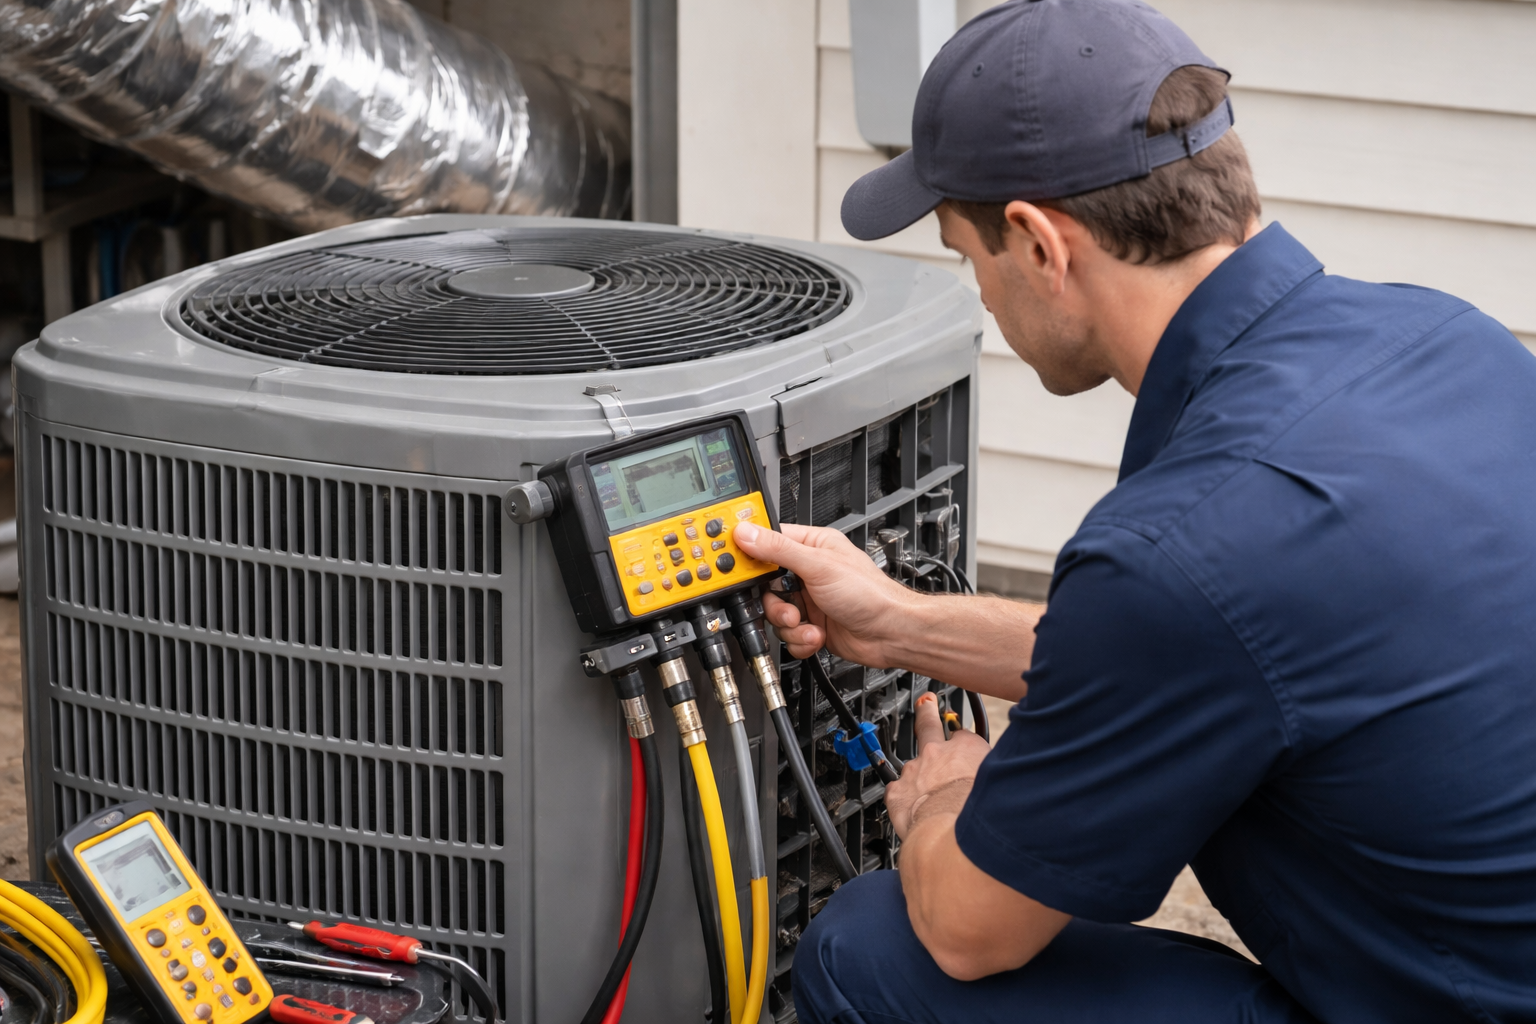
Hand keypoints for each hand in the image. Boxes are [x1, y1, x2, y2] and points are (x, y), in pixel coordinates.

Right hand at [733, 521, 915, 664]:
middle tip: (787, 607)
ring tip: (806, 624)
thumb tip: (747, 533)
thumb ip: (779, 549)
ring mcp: (808, 600)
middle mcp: (807, 572)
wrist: (892, 634)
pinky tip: (816, 636)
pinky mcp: (810, 625)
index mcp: (811, 546)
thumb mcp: (819, 566)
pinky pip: (787, 635)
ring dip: (789, 625)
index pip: (767, 543)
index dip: (750, 555)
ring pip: (774, 613)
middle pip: (764, 585)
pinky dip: (799, 640)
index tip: (738, 569)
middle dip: (773, 602)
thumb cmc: (870, 594)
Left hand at [885, 693, 991, 839]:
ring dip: (917, 770)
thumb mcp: (1000, 785)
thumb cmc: (979, 815)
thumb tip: (1003, 781)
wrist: (950, 836)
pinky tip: (910, 808)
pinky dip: (903, 798)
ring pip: (912, 764)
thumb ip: (995, 776)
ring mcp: (915, 769)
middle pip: (929, 725)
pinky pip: (897, 790)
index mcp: (967, 748)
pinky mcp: (897, 790)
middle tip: (925, 705)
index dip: (964, 744)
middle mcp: (938, 753)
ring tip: (920, 779)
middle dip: (927, 712)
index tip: (964, 747)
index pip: (965, 737)